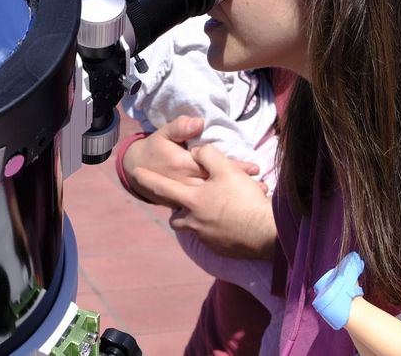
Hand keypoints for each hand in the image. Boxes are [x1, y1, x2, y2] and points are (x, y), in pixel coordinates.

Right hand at [122, 117, 257, 205]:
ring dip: (236, 200)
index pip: (214, 167)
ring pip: (215, 201)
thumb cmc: (155, 149)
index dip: (235, 167)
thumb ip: (180, 127)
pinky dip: (223, 211)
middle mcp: (186, 184)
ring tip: (258, 198)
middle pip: (218, 187)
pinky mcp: (185, 207)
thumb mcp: (163, 134)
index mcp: (183, 166)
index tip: (255, 169)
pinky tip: (240, 209)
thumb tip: (199, 122)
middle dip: (241, 187)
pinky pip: (207, 210)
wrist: (137, 171)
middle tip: (264, 188)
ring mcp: (185, 199)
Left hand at [133, 145, 276, 260]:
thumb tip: (197, 152)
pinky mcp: (219, 248)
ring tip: (209, 210)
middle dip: (177, 208)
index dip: (148, 179)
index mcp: (192, 200)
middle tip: (186, 200)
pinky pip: (210, 237)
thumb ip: (208, 156)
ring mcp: (206, 238)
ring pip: (192, 227)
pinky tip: (229, 221)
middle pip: (176, 217)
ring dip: (195, 219)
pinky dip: (214, 228)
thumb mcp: (227, 169)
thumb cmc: (244, 199)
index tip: (135, 173)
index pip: (163, 188)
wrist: (264, 232)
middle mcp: (194, 221)